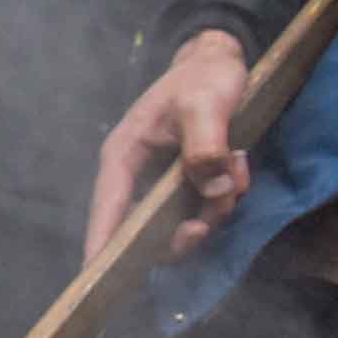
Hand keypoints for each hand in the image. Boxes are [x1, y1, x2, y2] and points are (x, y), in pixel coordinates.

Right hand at [88, 28, 249, 262]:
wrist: (220, 57)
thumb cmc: (203, 76)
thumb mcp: (204, 103)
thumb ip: (207, 145)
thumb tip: (214, 189)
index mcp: (123, 159)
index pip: (107, 211)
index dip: (101, 246)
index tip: (97, 280)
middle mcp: (136, 177)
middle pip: (145, 229)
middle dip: (182, 232)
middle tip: (207, 226)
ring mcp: (162, 182)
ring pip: (180, 222)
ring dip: (214, 210)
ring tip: (239, 171)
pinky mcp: (186, 182)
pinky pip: (202, 207)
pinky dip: (226, 196)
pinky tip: (240, 166)